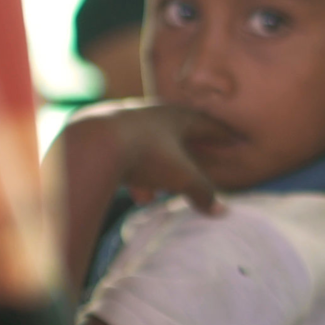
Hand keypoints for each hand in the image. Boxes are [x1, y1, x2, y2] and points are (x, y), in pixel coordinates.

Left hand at [63, 101, 225, 214]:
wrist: (90, 145)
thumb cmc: (145, 156)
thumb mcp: (181, 177)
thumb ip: (202, 192)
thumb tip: (221, 211)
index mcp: (177, 117)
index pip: (207, 125)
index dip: (222, 135)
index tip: (234, 140)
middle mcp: (152, 113)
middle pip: (177, 133)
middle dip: (188, 151)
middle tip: (199, 160)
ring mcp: (124, 121)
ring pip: (149, 146)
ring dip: (159, 168)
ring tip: (160, 193)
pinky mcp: (99, 134)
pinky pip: (125, 154)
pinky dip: (136, 174)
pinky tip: (136, 194)